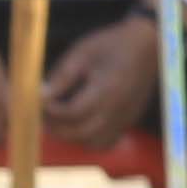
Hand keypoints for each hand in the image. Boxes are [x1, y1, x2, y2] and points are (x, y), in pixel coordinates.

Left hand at [39, 9, 161, 149]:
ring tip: (59, 121)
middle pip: (80, 133)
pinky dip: (90, 139)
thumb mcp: (82, 53)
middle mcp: (118, 108)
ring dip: (72, 136)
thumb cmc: (112, 45)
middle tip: (42, 114)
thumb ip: (62, 77)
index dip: (49, 110)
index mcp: (106, 89)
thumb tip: (41, 96)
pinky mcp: (128, 120)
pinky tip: (79, 124)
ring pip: (93, 142)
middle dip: (56, 127)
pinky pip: (107, 141)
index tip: (38, 101)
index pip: (71, 113)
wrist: (148, 45)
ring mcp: (125, 117)